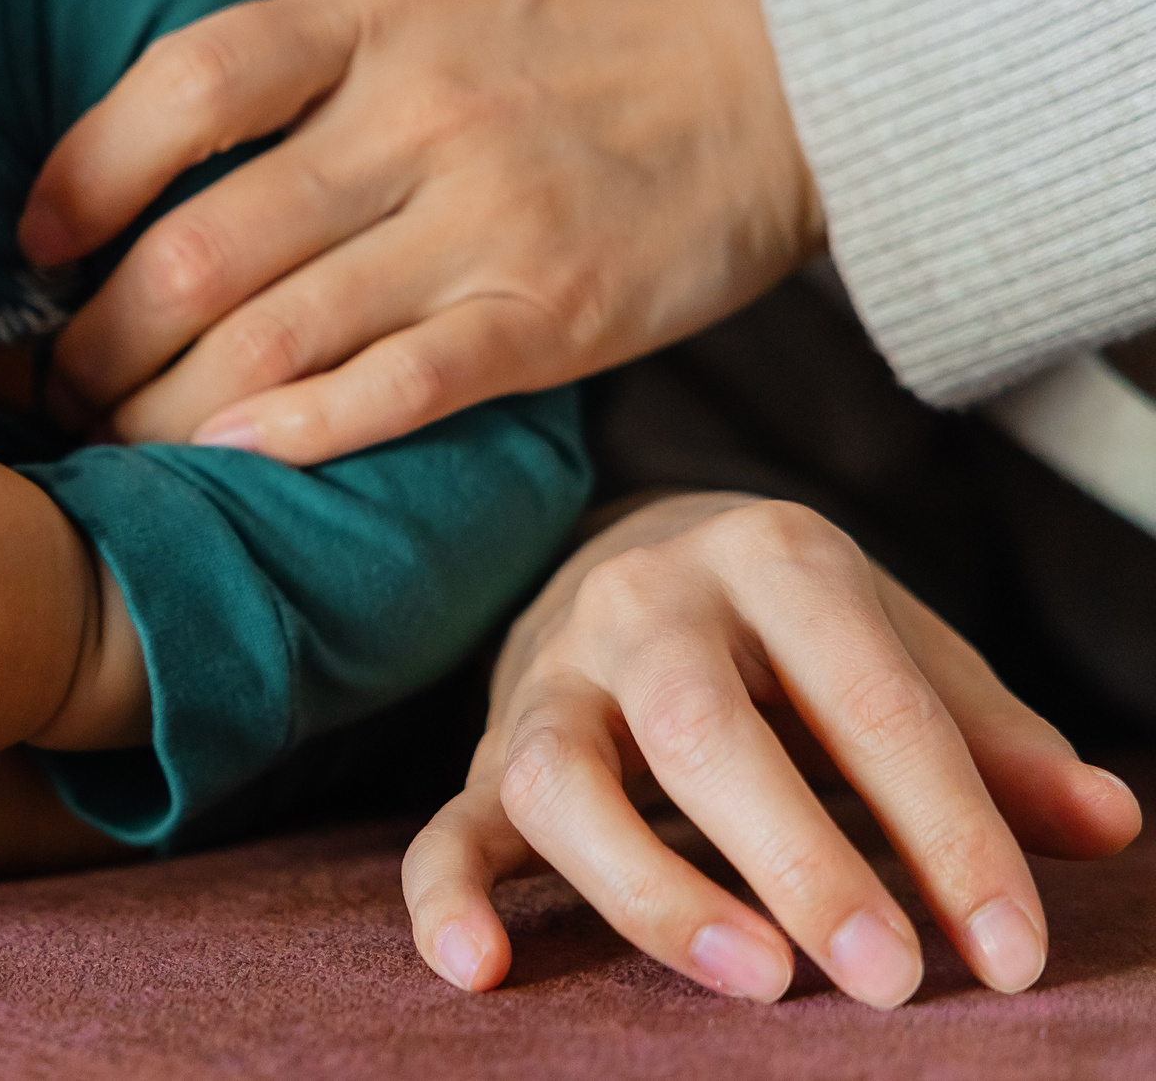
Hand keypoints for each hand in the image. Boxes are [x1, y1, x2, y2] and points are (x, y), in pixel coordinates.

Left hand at [22, 0, 822, 461]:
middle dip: (100, 336)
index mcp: (372, 14)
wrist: (801, 61)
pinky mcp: (556, 313)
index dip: (84, 173)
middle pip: (206, 245)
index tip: (36, 238)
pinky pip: (407, 386)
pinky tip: (238, 455)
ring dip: (172, 405)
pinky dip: (308, 430)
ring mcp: (487, 220)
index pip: (184, 89)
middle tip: (50, 385)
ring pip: (283, 334)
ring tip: (114, 441)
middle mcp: (417, 116)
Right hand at [405, 494, 1142, 1005]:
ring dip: (653, 886)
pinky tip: (481, 972)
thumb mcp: (897, 647)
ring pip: (565, 778)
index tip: (1011, 954)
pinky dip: (446, 899)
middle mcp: (643, 605)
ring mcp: (551, 680)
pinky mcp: (486, 755)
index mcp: (770, 557)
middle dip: (802, 857)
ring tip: (754, 979)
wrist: (630, 555)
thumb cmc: (795, 634)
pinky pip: (444, 826)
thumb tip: (1106, 822)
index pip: (865, 695)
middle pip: (701, 726)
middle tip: (889, 978)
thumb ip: (990, 738)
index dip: (948, 829)